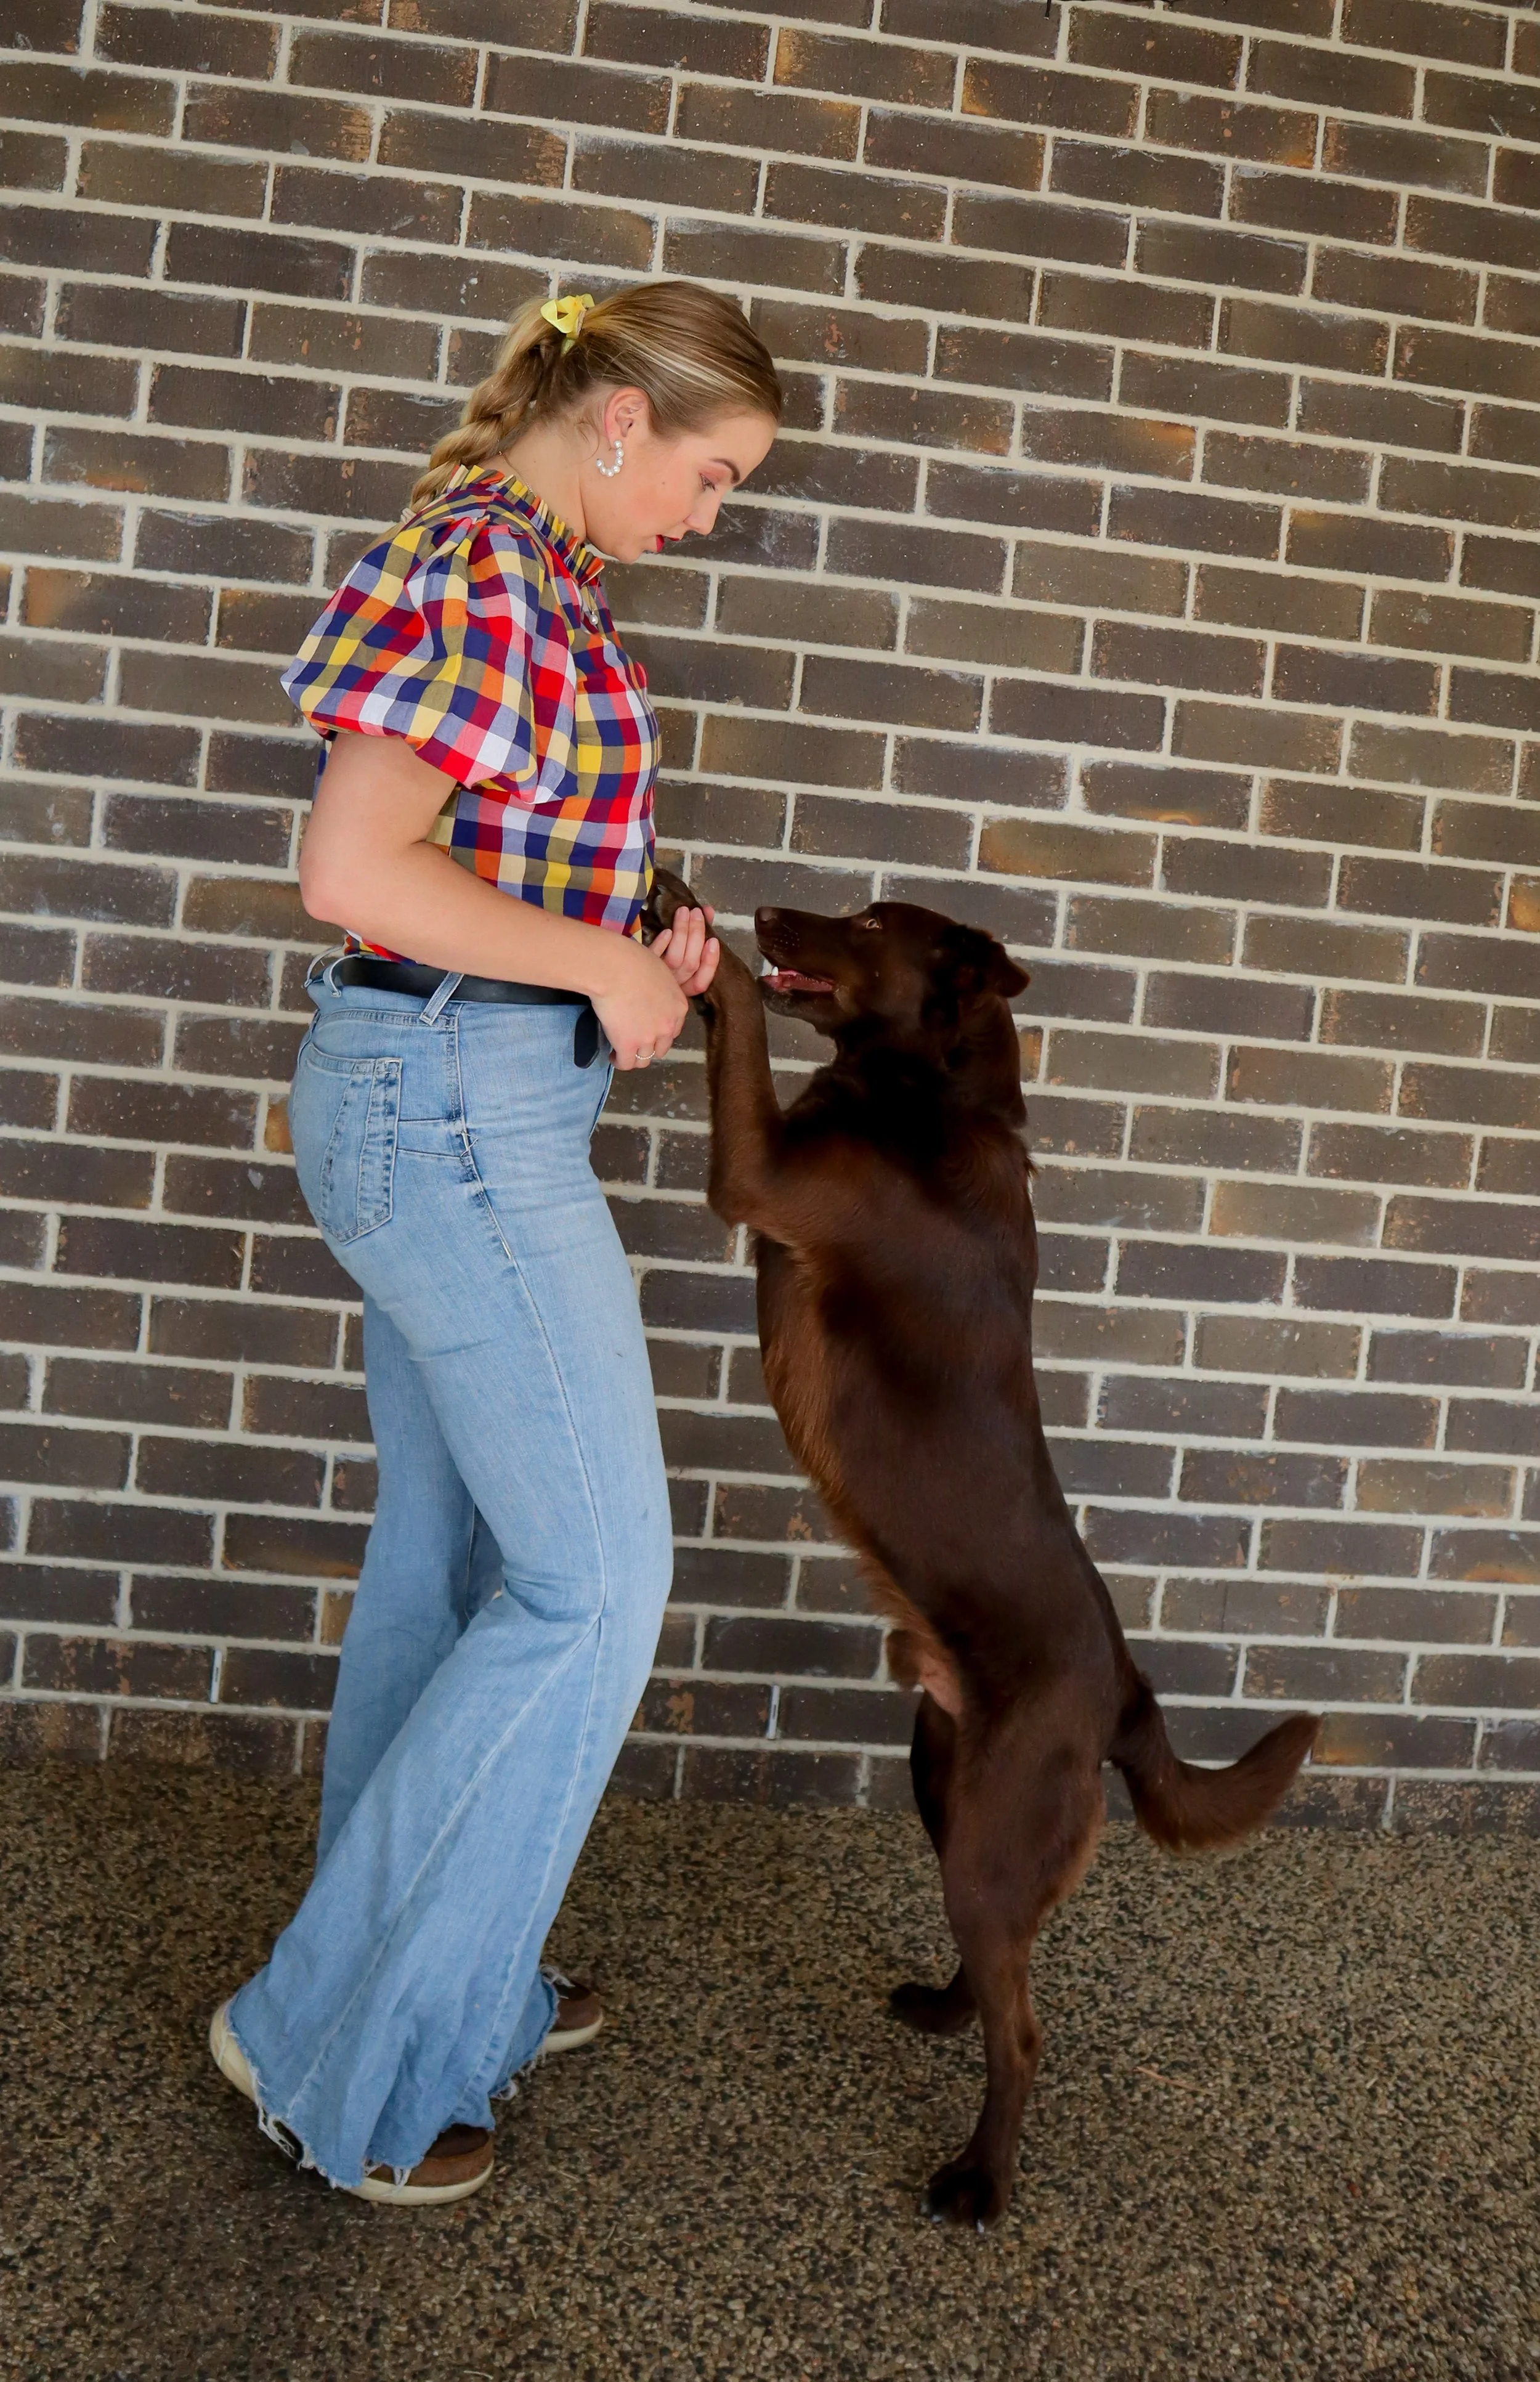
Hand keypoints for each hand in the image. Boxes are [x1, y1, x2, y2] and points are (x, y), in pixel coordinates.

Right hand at [589, 936, 690, 1070]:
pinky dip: (619, 1061)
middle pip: (662, 1047)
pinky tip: (613, 1056)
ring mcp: (649, 1037)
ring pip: (645, 1059)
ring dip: (635, 1056)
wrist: (614, 967)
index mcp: (679, 1006)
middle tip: (636, 1041)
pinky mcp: (628, 1044)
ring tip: (623, 1052)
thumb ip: (659, 988)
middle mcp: (668, 1025)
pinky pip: (626, 1063)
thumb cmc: (632, 960)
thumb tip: (647, 990)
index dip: (660, 1031)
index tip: (649, 1029)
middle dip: (650, 1046)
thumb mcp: (658, 971)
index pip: (674, 1029)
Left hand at [650, 901, 719, 998]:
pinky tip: (666, 931)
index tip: (713, 940)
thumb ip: (696, 935)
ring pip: (675, 959)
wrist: (623, 971)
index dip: (710, 962)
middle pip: (690, 964)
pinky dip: (662, 943)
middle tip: (697, 912)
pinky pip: (654, 956)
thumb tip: (707, 911)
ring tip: (683, 911)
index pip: (701, 982)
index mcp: (683, 989)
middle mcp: (671, 986)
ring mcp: (656, 977)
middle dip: (697, 935)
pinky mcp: (641, 967)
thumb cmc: (658, 961)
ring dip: (682, 932)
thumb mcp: (681, 953)